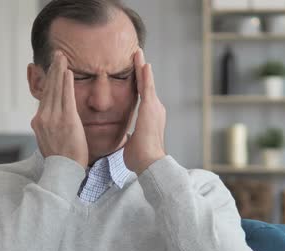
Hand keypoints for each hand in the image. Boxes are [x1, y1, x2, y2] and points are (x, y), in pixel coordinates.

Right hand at [31, 52, 88, 167]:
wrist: (63, 172)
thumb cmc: (61, 160)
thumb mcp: (48, 141)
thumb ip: (49, 127)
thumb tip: (48, 120)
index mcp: (39, 122)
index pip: (44, 96)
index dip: (48, 81)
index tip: (51, 68)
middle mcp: (43, 118)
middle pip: (48, 89)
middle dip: (53, 70)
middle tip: (57, 55)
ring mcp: (54, 119)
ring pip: (56, 90)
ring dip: (59, 71)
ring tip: (62, 58)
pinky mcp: (67, 121)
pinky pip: (66, 98)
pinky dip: (66, 84)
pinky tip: (68, 72)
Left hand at [124, 49, 166, 174]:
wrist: (150, 163)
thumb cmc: (141, 158)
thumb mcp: (134, 143)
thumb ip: (132, 137)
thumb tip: (128, 140)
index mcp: (150, 118)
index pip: (143, 95)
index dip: (140, 82)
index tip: (137, 72)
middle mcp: (155, 110)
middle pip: (146, 85)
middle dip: (141, 70)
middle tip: (137, 55)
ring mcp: (154, 108)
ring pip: (147, 83)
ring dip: (142, 67)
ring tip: (138, 53)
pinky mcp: (151, 109)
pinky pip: (147, 88)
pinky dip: (145, 75)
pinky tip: (144, 63)